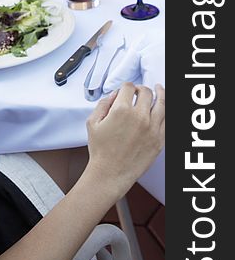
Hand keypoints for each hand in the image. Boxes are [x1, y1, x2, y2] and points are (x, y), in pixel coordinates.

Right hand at [86, 83, 164, 197]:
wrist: (110, 173)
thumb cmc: (101, 151)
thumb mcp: (92, 123)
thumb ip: (103, 104)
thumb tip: (114, 95)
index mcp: (121, 110)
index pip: (128, 87)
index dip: (126, 87)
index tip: (126, 90)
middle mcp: (139, 117)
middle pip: (146, 92)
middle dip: (141, 89)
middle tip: (139, 91)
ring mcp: (152, 128)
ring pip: (162, 103)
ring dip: (160, 93)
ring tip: (159, 89)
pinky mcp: (159, 139)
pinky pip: (167, 120)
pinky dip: (165, 111)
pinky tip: (163, 108)